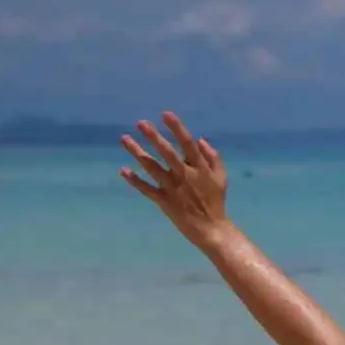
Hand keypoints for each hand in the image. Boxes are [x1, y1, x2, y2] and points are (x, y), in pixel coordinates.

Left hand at [119, 113, 232, 245]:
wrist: (211, 229)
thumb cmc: (216, 201)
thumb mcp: (221, 177)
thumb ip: (212, 157)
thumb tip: (200, 140)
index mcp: (199, 168)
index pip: (187, 143)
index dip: (176, 128)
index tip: (165, 114)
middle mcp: (185, 175)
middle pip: (167, 152)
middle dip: (153, 137)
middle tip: (140, 123)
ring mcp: (173, 188)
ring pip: (152, 168)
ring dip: (138, 153)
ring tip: (125, 139)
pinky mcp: (164, 202)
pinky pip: (147, 189)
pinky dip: (135, 181)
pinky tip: (123, 171)